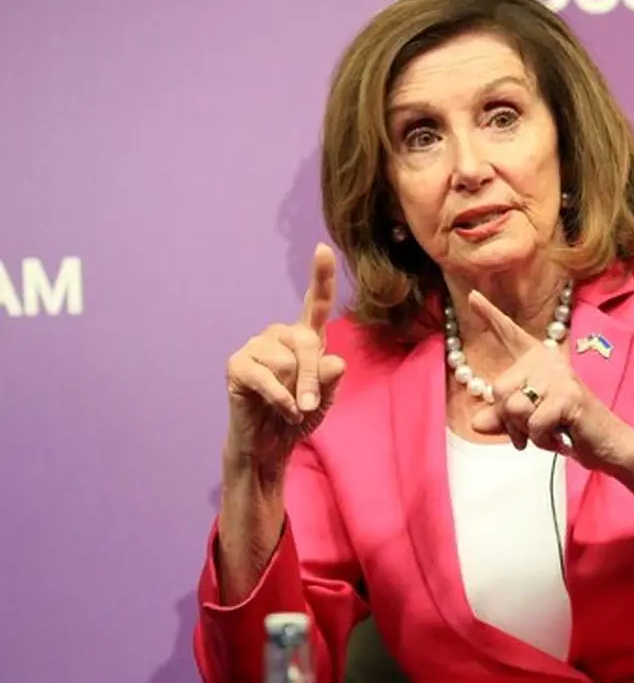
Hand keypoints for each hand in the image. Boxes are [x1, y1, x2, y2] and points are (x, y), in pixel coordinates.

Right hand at [223, 244, 346, 472]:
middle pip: (308, 343)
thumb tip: (335, 362)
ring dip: (295, 393)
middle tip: (310, 406)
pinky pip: (267, 378)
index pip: (315, 304)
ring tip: (289, 407)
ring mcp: (256, 347)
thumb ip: (330, 379)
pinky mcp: (237, 364)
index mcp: (304, 337)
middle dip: (313, 378)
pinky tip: (283, 412)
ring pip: (287, 361)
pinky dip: (281, 400)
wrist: (269, 445)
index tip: (322, 249)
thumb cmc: (299, 416)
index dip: (321, 276)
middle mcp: (280, 335)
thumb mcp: (325, 398)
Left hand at [467, 290, 633, 472]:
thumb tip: (476, 423)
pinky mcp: (567, 395)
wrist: (605, 442)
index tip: (472, 295)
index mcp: (537, 360)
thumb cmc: (565, 427)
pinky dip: (541, 439)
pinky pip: (533, 423)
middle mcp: (547, 360)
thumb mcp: (526, 423)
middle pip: (498, 390)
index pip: (510, 334)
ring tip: (550, 431)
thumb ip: (501, 419)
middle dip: (510, 421)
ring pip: (513, 408)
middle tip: (534, 429)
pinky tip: (560, 435)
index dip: (490, 314)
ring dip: (526, 432)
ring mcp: (559, 375)